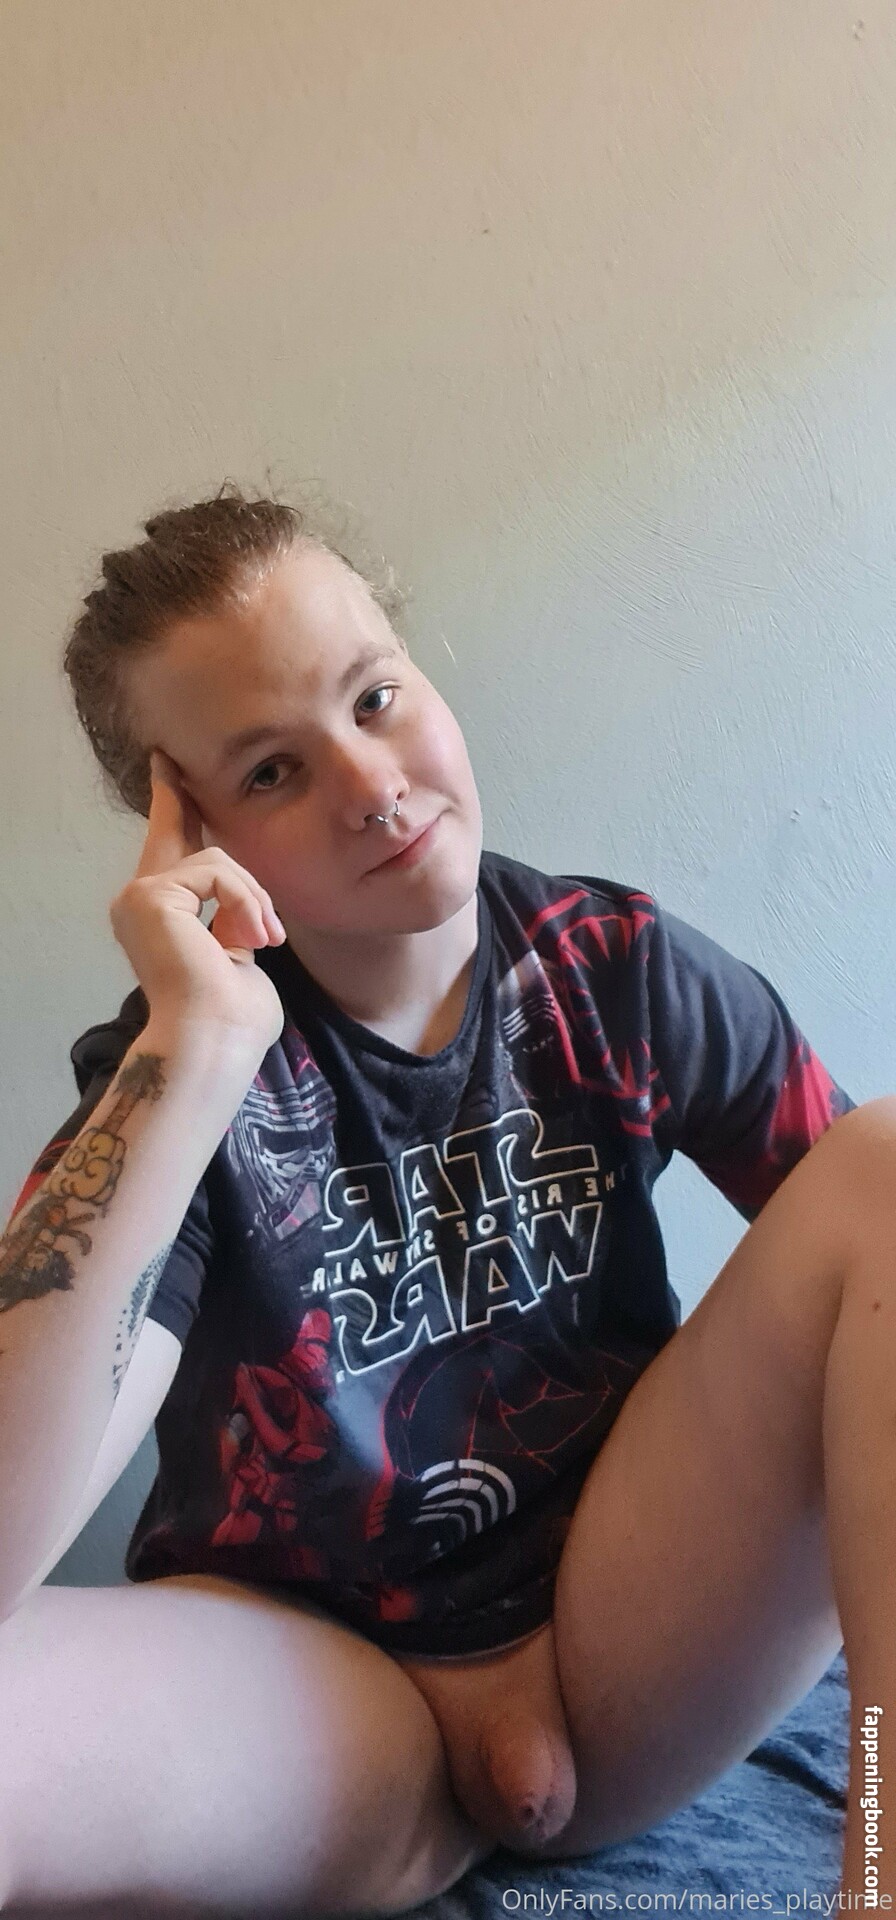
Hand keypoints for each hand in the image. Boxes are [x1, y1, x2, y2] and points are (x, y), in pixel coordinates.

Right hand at [108, 748, 286, 1056]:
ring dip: (254, 898)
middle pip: (172, 833)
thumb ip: (234, 922)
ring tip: (268, 939)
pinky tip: (254, 935)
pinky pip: (218, 872)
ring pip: (217, 860)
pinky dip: (246, 900)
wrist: (214, 1043)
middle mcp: (139, 904)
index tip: (170, 776)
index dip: (173, 814)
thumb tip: (245, 906)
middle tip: (168, 760)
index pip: (172, 857)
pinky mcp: (152, 895)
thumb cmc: (232, 1021)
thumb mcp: (239, 956)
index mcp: (161, 920)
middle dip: (175, 796)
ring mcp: (140, 897)